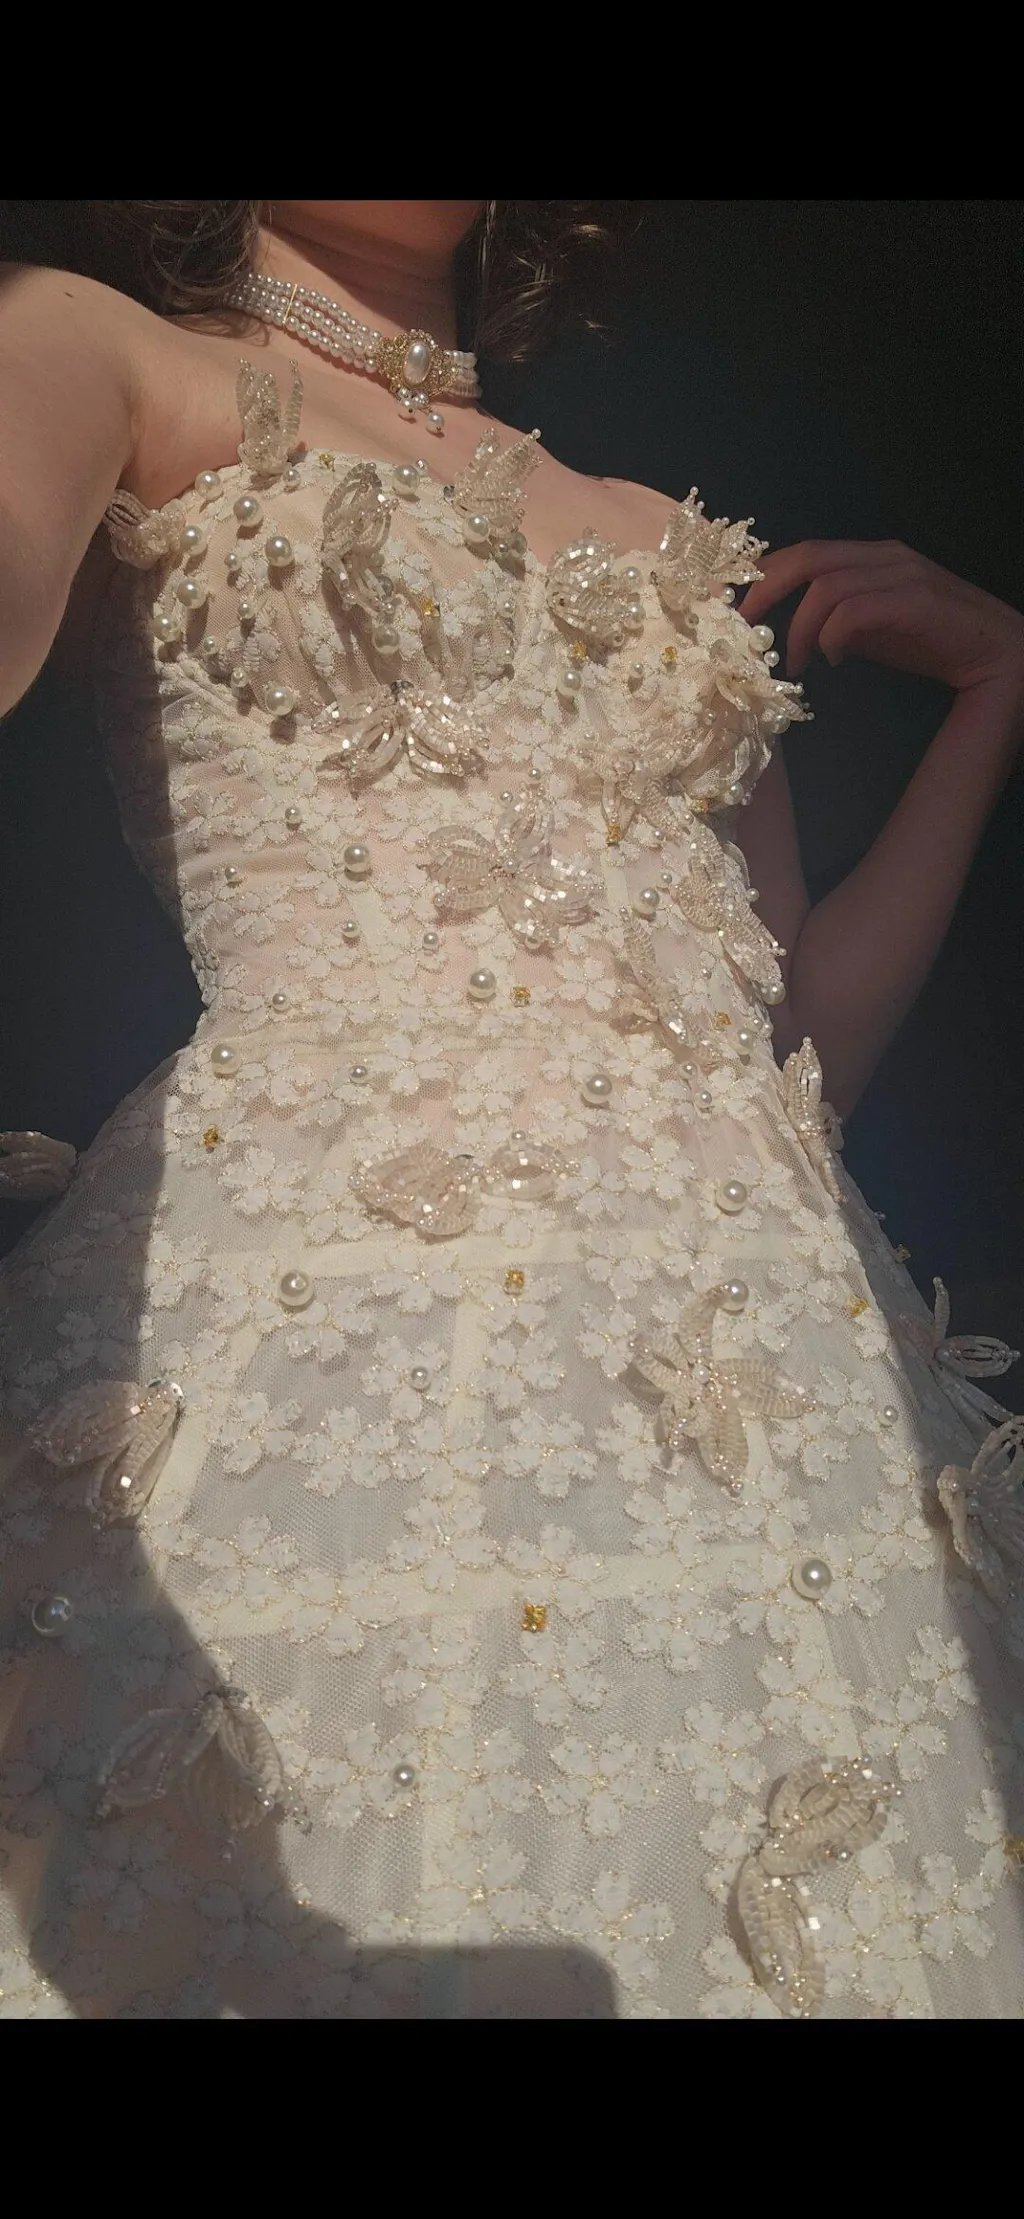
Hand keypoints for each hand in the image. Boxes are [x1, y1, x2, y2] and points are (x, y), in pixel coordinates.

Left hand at [739, 539, 1023, 697]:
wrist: (996, 653)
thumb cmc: (932, 641)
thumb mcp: (872, 631)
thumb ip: (837, 622)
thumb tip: (796, 634)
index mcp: (870, 557)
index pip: (805, 553)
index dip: (764, 576)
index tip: (737, 608)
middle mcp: (884, 556)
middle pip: (807, 558)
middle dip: (766, 591)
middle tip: (743, 629)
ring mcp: (903, 575)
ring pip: (828, 588)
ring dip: (800, 629)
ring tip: (795, 664)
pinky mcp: (917, 601)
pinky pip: (856, 611)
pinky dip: (833, 636)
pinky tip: (831, 660)